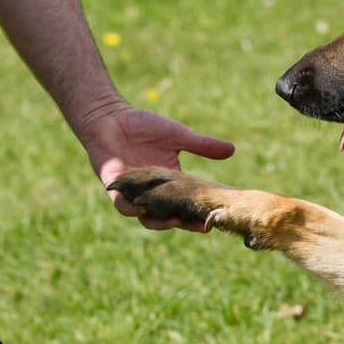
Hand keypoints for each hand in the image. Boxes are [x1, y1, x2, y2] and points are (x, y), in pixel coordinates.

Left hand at [80, 103, 234, 229]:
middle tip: (201, 226)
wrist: (111, 118)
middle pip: (171, 216)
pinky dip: (132, 209)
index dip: (199, 212)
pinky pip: (123, 206)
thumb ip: (202, 145)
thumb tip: (232, 149)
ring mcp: (133, 194)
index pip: (187, 204)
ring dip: (161, 222)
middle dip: (186, 223)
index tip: (215, 217)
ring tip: (175, 221)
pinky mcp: (114, 189)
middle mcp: (153, 194)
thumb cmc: (143, 126)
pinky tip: (142, 208)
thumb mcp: (178, 136)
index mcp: (170, 183)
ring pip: (147, 218)